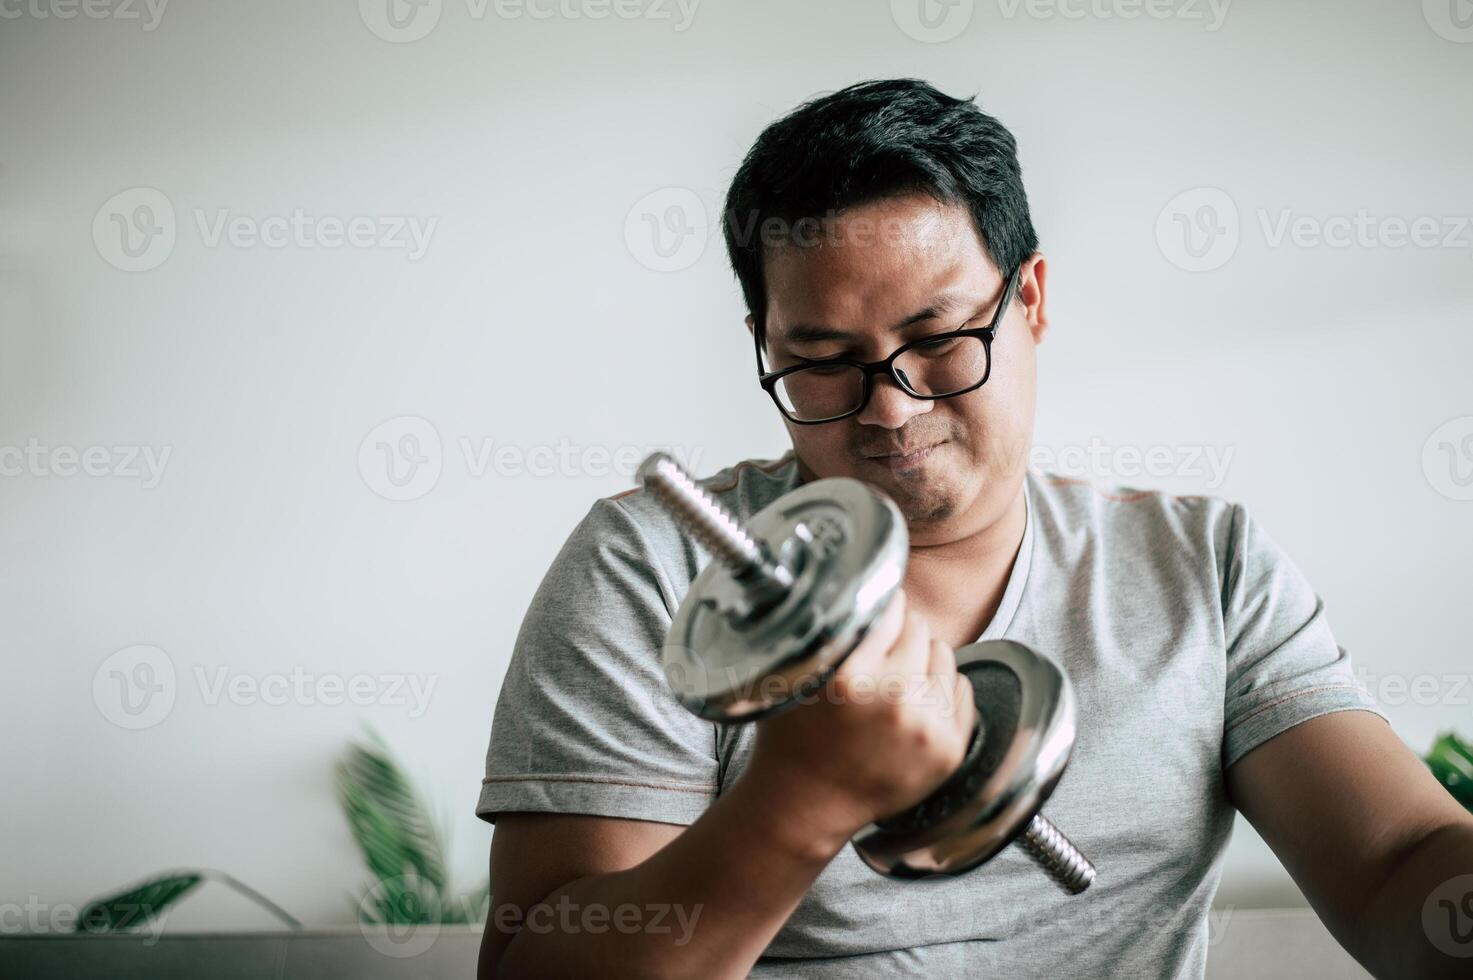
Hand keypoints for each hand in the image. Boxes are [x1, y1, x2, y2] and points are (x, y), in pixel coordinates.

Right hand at [744, 589, 976, 849]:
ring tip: (895, 682)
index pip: (889, 609)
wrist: (806, 805)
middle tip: (880, 655)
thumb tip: (858, 583)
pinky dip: (941, 689)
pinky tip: (913, 705)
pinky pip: (962, 689)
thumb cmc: (793, 738)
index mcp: (850, 677)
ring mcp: (926, 726)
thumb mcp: (794, 675)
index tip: (874, 613)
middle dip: (900, 635)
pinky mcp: (948, 749)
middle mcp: (893, 699)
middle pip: (919, 628)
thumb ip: (827, 633)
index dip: (880, 607)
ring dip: (923, 659)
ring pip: (945, 654)